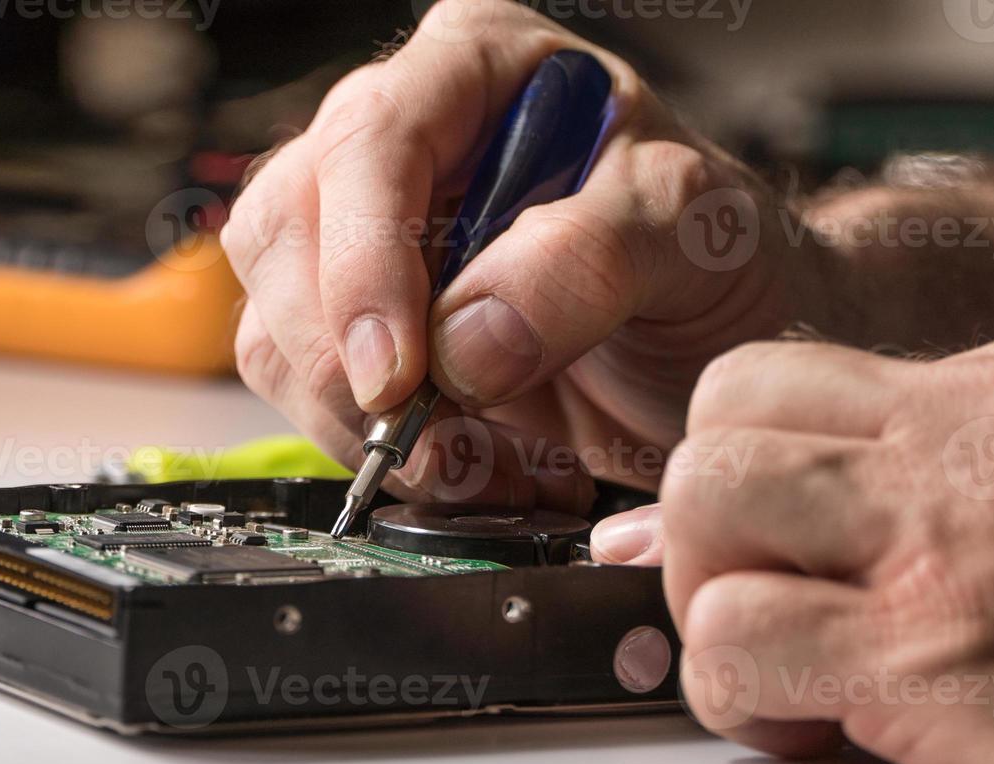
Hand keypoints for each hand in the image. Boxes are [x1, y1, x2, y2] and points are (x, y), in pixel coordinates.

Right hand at [222, 0, 820, 510]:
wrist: (720, 350)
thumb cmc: (713, 262)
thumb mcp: (693, 236)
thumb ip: (589, 262)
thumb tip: (459, 344)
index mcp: (477, 68)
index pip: (372, 138)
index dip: (367, 259)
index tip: (399, 371)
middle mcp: (398, 143)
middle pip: (287, 232)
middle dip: (349, 360)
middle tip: (439, 441)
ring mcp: (359, 239)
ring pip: (273, 322)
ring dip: (357, 421)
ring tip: (480, 465)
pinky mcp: (350, 329)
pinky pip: (299, 390)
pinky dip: (370, 451)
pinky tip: (465, 466)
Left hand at [594, 318, 993, 763]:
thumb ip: (929, 428)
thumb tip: (713, 501)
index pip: (753, 386)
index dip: (730, 464)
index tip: (765, 531)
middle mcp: (967, 464)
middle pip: (712, 450)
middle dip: (706, 540)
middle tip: (765, 597)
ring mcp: (954, 565)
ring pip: (702, 528)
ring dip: (716, 611)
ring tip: (789, 658)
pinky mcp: (953, 682)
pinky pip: (741, 654)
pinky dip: (746, 698)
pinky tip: (821, 722)